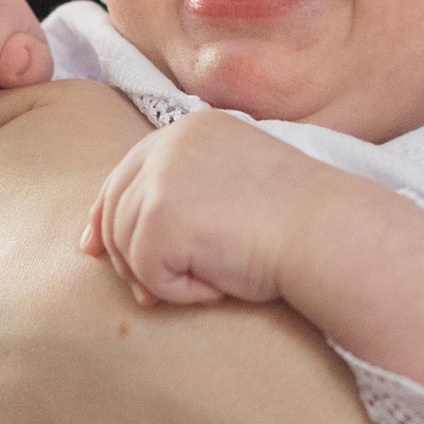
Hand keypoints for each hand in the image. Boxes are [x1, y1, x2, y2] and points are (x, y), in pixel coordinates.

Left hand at [85, 110, 328, 309]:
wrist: (329, 235)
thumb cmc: (297, 226)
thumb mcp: (231, 191)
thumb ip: (180, 197)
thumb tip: (102, 242)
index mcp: (190, 130)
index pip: (125, 172)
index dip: (104, 214)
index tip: (94, 248)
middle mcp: (170, 144)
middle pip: (114, 209)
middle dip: (124, 258)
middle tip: (147, 294)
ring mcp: (163, 177)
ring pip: (126, 246)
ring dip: (164, 278)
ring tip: (215, 279)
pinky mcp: (160, 216)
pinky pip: (147, 273)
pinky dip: (181, 292)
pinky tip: (220, 284)